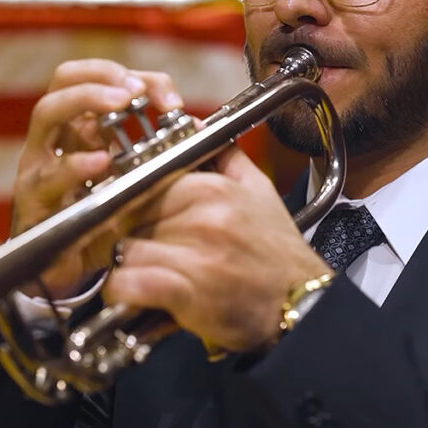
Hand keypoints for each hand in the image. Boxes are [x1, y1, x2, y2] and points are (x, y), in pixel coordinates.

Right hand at [12, 59, 183, 297]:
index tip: (166, 97)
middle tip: (136, 91)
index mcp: (79, 126)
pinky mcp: (34, 198)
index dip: (129, 76)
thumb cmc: (99, 216)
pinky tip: (100, 162)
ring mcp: (40, 163)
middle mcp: (56, 137)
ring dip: (86, 100)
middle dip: (103, 76)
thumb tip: (194, 125)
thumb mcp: (129, 176)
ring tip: (119, 104)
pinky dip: (75, 165)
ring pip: (47, 113)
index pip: (94, 76)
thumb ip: (155, 149)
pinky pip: (49, 175)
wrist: (66, 267)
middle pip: (65, 81)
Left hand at [103, 143, 330, 351]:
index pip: (144, 183)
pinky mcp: (187, 292)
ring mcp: (195, 254)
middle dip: (131, 234)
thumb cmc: (277, 253)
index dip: (137, 204)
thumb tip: (195, 125)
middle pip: (131, 217)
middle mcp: (202, 217)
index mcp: (212, 189)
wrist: (303, 303)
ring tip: (145, 274)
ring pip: (125, 249)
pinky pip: (129, 282)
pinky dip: (124, 290)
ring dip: (127, 265)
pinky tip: (136, 294)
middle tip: (146, 250)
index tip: (142, 220)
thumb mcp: (259, 191)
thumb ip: (224, 156)